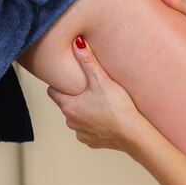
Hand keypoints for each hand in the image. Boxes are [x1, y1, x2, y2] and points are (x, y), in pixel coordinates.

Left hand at [48, 36, 145, 151]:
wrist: (133, 134)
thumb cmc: (117, 107)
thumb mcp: (101, 80)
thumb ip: (88, 60)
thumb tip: (76, 42)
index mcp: (69, 106)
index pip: (52, 92)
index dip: (60, 84)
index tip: (69, 80)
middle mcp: (71, 122)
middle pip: (66, 105)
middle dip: (75, 97)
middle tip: (90, 90)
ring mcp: (81, 133)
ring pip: (77, 118)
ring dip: (85, 112)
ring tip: (100, 104)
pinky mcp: (92, 142)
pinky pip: (88, 131)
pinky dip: (94, 125)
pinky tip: (106, 119)